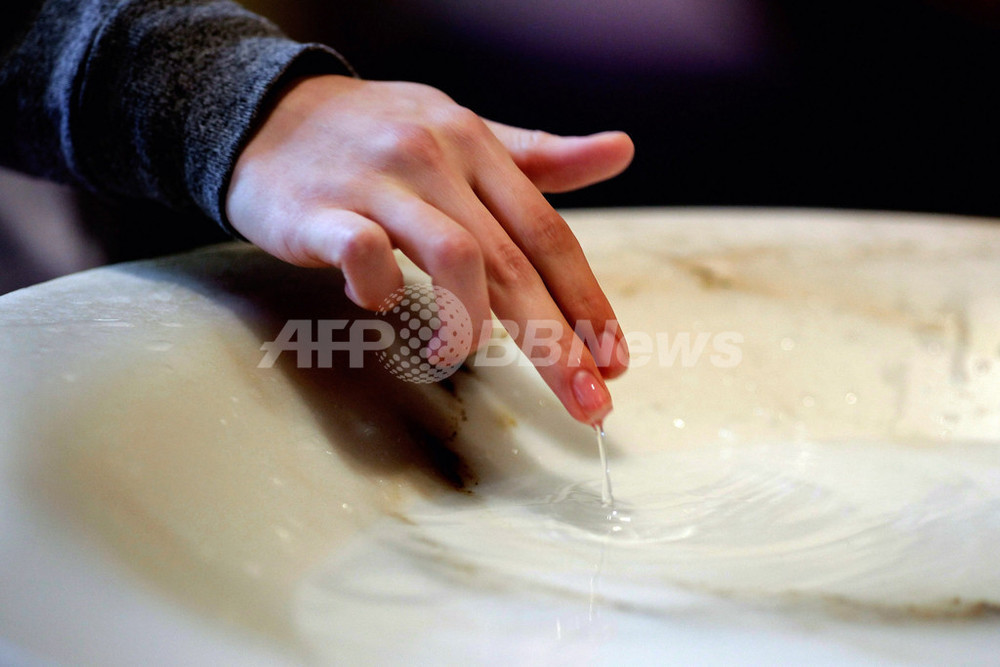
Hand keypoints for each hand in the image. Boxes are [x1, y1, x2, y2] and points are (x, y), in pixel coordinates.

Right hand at [225, 75, 633, 424]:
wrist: (268, 111)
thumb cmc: (377, 134)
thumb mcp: (462, 131)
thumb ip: (538, 155)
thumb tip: (621, 150)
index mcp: (477, 147)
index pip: (547, 233)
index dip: (586, 300)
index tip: (614, 359)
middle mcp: (437, 159)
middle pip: (513, 261)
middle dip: (558, 340)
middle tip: (588, 402)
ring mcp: (379, 183)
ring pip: (452, 257)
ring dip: (470, 323)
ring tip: (459, 355)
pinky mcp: (320, 209)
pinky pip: (364, 254)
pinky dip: (381, 290)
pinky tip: (378, 306)